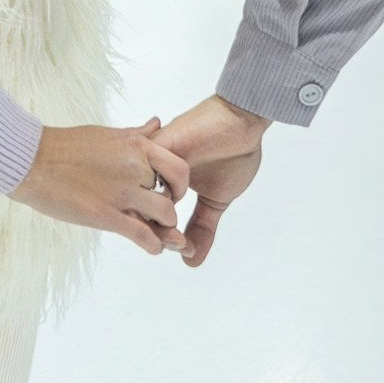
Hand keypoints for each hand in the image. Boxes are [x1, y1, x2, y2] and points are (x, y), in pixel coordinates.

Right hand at [12, 123, 190, 252]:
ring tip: (155, 231)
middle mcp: (135, 168)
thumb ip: (136, 134)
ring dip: (165, 228)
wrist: (31, 161)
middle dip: (169, 207)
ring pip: (165, 216)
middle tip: (157, 214)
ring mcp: (122, 193)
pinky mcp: (107, 216)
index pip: (179, 168)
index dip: (179, 184)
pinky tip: (152, 247)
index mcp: (137, 146)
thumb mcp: (106, 133)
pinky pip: (144, 235)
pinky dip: (154, 245)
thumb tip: (156, 123)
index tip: (169, 190)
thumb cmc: (64, 146)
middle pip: (173, 195)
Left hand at [154, 95, 269, 266]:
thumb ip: (202, 230)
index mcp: (163, 183)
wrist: (244, 122)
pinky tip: (174, 205)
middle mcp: (153, 171)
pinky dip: (161, 194)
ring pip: (141, 194)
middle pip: (139, 208)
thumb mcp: (216, 202)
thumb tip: (190, 260)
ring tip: (176, 233)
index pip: (150, 215)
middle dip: (156, 233)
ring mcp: (154, 158)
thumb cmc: (233, 155)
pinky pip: (149, 173)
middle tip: (178, 245)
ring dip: (158, 219)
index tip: (182, 249)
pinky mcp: (160, 145)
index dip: (161, 237)